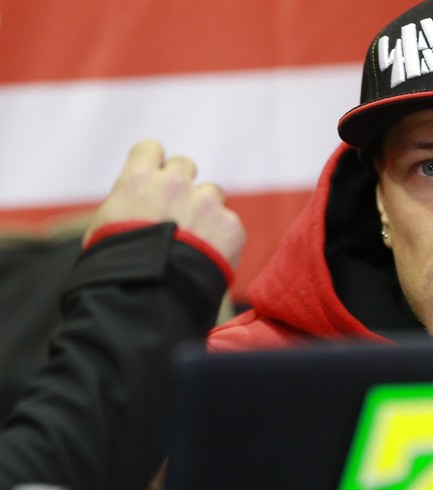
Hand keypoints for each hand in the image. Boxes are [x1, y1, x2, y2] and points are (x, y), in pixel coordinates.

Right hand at [84, 140, 245, 266]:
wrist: (149, 298)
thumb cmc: (116, 267)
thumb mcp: (103, 227)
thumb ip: (126, 204)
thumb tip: (133, 203)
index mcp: (140, 179)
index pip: (151, 149)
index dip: (153, 164)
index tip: (154, 179)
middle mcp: (176, 184)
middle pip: (185, 166)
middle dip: (181, 185)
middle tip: (175, 213)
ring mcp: (207, 204)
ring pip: (212, 193)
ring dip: (204, 210)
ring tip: (192, 241)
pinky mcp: (230, 227)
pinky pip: (228, 225)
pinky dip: (221, 239)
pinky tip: (206, 259)